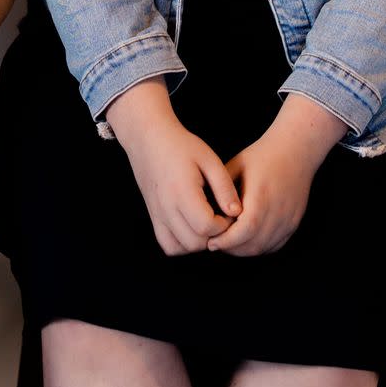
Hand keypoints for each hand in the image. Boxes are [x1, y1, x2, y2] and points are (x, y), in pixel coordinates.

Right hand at [107, 81, 240, 255]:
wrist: (148, 138)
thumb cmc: (181, 145)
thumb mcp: (209, 159)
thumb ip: (225, 187)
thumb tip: (237, 213)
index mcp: (182, 191)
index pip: (207, 226)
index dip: (224, 224)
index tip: (228, 210)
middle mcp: (166, 207)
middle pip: (195, 242)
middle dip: (213, 235)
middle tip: (219, 216)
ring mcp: (157, 214)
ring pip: (181, 248)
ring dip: (198, 242)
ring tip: (206, 222)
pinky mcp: (153, 216)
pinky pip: (168, 245)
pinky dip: (182, 244)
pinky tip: (191, 227)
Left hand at [207, 130, 316, 256]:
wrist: (295, 150)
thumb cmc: (261, 155)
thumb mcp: (236, 165)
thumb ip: (221, 189)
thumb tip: (204, 211)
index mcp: (261, 195)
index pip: (245, 229)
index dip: (227, 241)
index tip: (210, 242)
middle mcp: (278, 210)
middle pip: (254, 244)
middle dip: (232, 249)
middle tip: (215, 244)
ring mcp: (289, 219)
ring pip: (264, 248)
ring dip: (244, 251)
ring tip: (227, 243)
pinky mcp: (294, 223)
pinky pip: (275, 245)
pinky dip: (258, 248)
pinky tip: (245, 241)